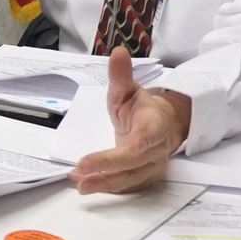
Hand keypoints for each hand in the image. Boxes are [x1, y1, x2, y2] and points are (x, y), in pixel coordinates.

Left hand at [68, 47, 191, 193]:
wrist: (162, 123)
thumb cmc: (141, 107)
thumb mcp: (127, 89)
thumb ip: (120, 75)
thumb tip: (118, 52)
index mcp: (154, 125)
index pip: (139, 144)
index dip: (113, 157)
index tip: (88, 160)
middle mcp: (157, 149)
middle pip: (133, 166)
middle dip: (105, 173)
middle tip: (78, 174)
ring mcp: (153, 166)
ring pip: (130, 180)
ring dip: (103, 184)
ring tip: (79, 183)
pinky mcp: (146, 177)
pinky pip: (128, 186)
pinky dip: (107, 186)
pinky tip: (85, 184)